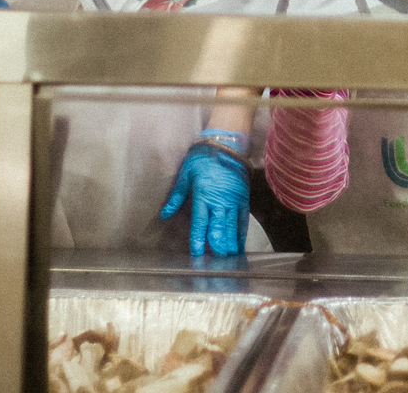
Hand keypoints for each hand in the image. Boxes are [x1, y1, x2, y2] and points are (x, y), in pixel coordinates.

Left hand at [159, 130, 248, 256]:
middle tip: (215, 263)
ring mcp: (233, 200)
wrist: (226, 144)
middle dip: (216, 246)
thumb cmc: (202, 159)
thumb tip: (164, 214)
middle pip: (218, 227)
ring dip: (229, 244)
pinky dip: (241, 235)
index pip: (200, 221)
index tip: (196, 253)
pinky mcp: (243, 199)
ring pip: (231, 226)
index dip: (198, 238)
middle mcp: (220, 200)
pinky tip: (238, 248)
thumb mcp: (185, 175)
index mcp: (203, 195)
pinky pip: (242, 221)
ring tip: (228, 260)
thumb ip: (176, 197)